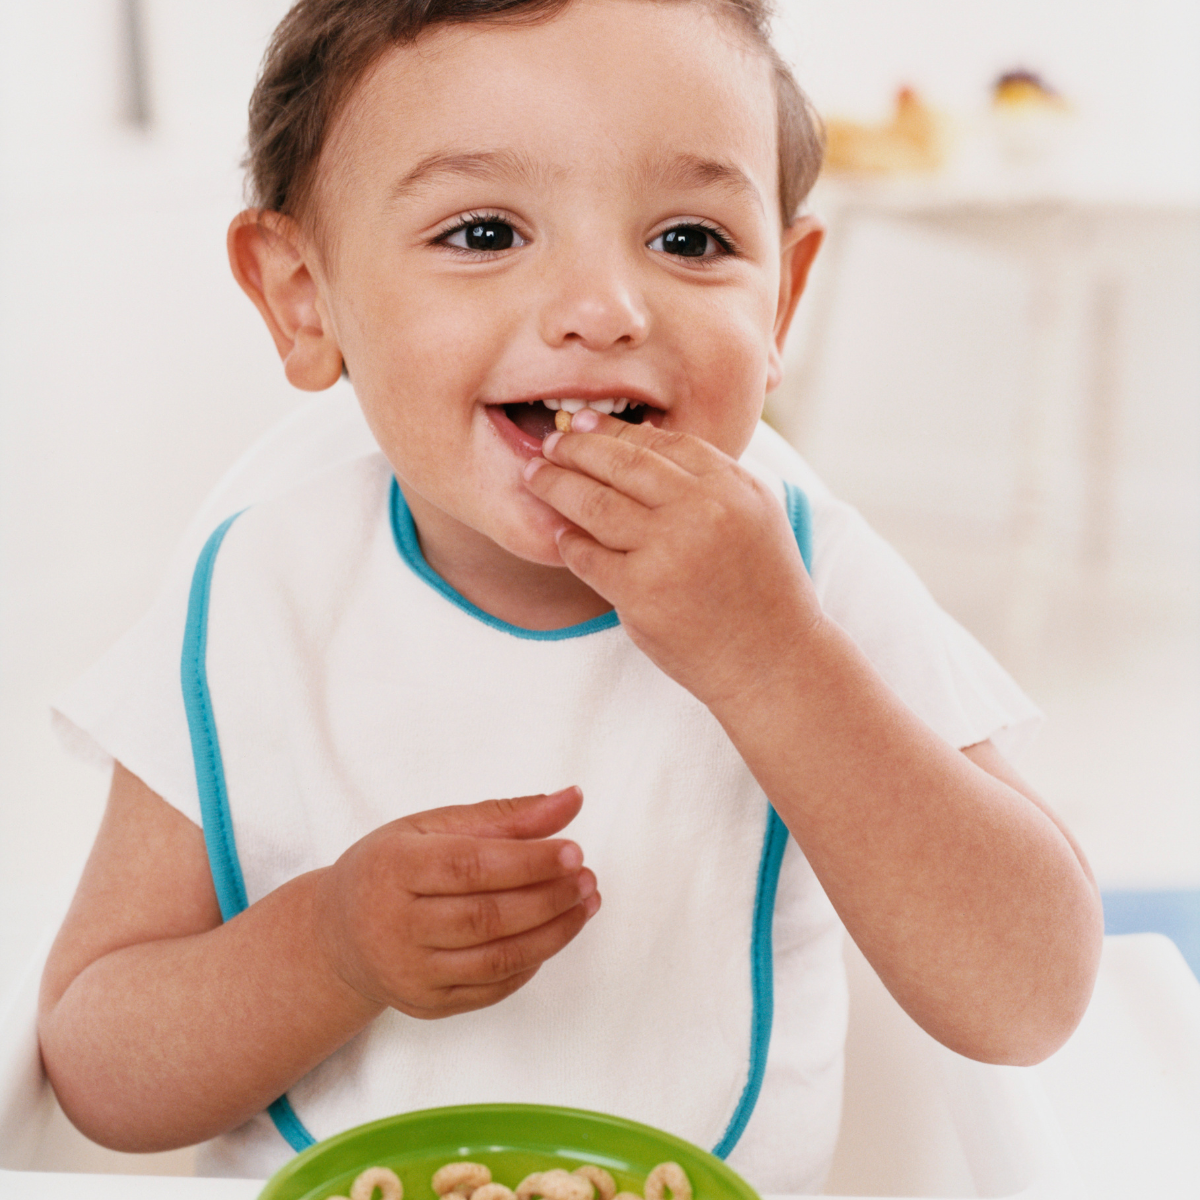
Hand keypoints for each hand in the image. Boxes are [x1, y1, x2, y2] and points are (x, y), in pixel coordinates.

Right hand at [314, 788, 597, 1017]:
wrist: (338, 935)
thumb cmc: (392, 868)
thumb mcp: (433, 827)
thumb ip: (504, 815)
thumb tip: (572, 799)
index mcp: (392, 868)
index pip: (469, 866)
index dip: (528, 860)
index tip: (573, 851)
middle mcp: (394, 926)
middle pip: (486, 917)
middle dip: (548, 898)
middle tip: (587, 878)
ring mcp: (409, 973)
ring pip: (495, 959)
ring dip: (553, 933)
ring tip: (584, 904)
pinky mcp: (427, 1005)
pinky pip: (492, 989)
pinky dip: (531, 962)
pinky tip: (553, 934)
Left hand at [522, 411, 822, 709]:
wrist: (772, 661)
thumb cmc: (764, 590)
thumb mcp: (757, 516)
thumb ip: (711, 480)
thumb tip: (646, 445)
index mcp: (732, 486)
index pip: (661, 442)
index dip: (615, 431)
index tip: (583, 423)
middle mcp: (702, 510)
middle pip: (621, 464)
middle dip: (575, 448)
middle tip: (549, 442)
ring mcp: (668, 550)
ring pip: (594, 504)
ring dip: (556, 485)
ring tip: (535, 476)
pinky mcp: (640, 592)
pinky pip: (586, 556)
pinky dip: (568, 542)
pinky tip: (558, 534)